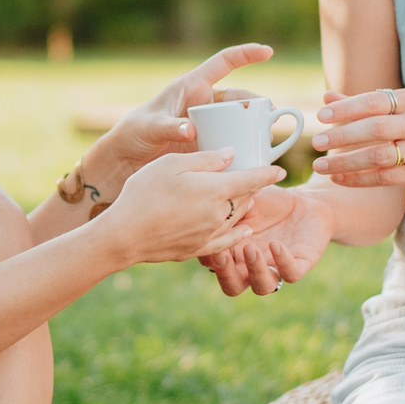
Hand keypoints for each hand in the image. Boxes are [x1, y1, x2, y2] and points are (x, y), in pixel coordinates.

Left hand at [87, 43, 277, 191]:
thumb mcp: (149, 127)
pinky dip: (245, 146)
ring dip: (256, 126)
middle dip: (258, 104)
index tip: (268, 51)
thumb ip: (169, 127)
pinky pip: (232, 141)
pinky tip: (255, 157)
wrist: (127, 159)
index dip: (246, 54)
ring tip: (267, 138)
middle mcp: (205, 101)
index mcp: (192, 86)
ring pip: (240, 120)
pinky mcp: (209, 143)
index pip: (224, 63)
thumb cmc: (135, 132)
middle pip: (239, 97)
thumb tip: (190, 131)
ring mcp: (209, 123)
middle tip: (271, 117)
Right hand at [100, 149, 283, 265]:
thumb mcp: (171, 165)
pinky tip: (245, 231)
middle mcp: (219, 215)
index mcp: (215, 190)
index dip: (268, 173)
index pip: (251, 179)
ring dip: (245, 208)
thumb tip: (231, 154)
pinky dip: (240, 234)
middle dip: (254, 188)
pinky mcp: (199, 249)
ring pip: (238, 219)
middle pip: (246, 199)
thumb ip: (205, 159)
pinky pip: (228, 241)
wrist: (124, 235)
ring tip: (248, 199)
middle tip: (257, 179)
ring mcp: (210, 235)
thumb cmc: (144, 193)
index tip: (281, 170)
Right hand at [203, 186, 330, 294]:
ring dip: (254, 270)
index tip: (204, 241)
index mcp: (233, 255)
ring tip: (250, 248)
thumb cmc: (268, 202)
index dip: (207, 257)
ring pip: (262, 286)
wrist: (304, 200)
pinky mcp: (299, 265)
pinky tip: (276, 244)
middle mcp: (251, 268)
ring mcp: (275, 268)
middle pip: (233, 286)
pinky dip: (282, 261)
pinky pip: (290, 273)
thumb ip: (227, 211)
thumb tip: (207, 213)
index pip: (213, 264)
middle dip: (225, 274)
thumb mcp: (243, 202)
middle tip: (221, 255)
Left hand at [310, 86, 404, 189]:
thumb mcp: (401, 105)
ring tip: (321, 167)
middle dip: (343, 136)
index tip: (322, 115)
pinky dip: (359, 179)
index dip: (346, 108)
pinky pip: (385, 178)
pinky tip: (339, 178)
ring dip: (347, 162)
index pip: (374, 102)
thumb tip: (326, 97)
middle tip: (317, 142)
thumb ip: (363, 103)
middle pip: (376, 129)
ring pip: (380, 157)